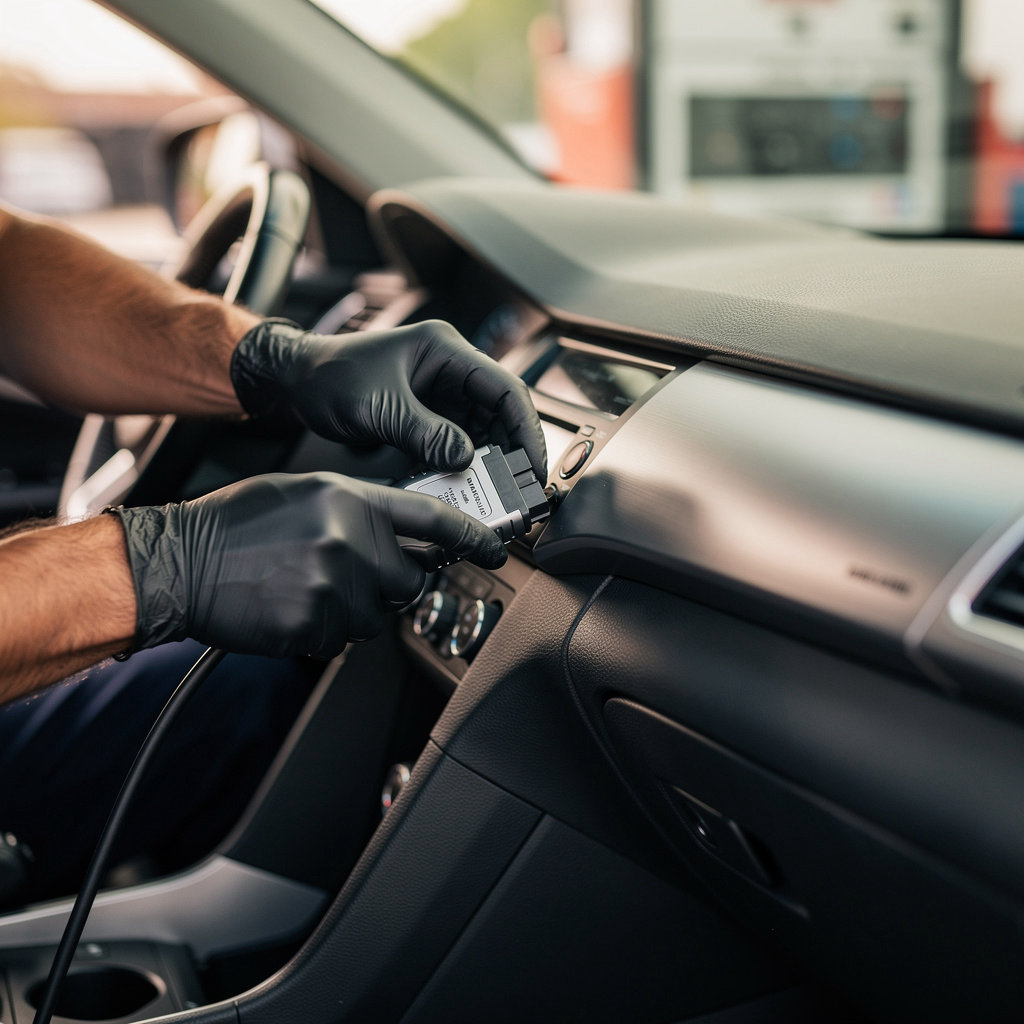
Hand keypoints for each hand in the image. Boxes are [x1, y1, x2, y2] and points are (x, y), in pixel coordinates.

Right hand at [111, 472, 505, 658]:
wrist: (182, 562)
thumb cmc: (239, 523)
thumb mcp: (305, 492)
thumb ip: (360, 507)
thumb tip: (403, 531)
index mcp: (351, 500)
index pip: (434, 520)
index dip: (473, 536)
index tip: (496, 548)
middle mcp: (351, 541)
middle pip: (412, 581)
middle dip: (393, 586)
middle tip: (355, 576)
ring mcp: (334, 586)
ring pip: (379, 616)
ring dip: (356, 610)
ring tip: (310, 586)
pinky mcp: (314, 625)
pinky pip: (343, 639)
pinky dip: (326, 630)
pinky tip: (294, 605)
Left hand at [230, 318, 546, 478]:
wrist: (295, 382)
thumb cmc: (329, 376)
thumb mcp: (380, 406)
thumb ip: (425, 433)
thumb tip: (465, 460)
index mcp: (446, 351)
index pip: (505, 388)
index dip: (527, 428)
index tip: (533, 465)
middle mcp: (450, 369)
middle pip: (500, 411)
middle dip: (512, 449)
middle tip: (520, 487)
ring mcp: (440, 392)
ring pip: (482, 429)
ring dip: (489, 460)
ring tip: (496, 491)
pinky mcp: (427, 414)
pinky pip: (457, 441)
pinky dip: (462, 464)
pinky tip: (463, 486)